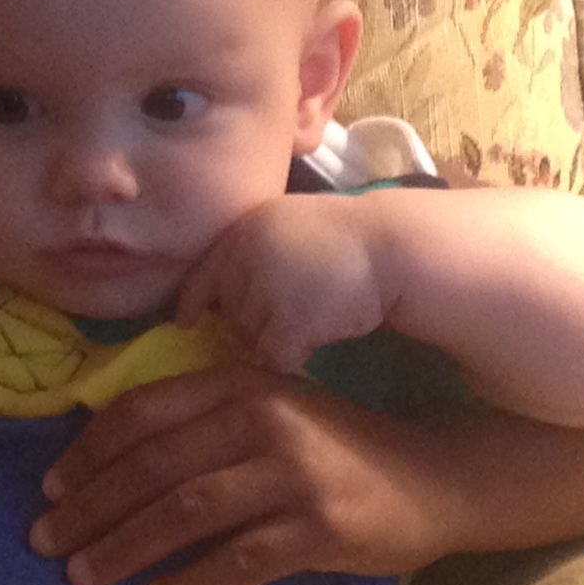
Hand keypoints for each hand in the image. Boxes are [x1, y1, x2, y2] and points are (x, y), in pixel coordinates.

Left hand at [28, 363, 460, 584]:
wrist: (431, 477)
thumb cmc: (332, 447)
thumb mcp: (270, 409)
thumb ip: (203, 421)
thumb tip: (106, 457)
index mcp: (239, 382)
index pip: (142, 411)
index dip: (87, 451)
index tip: (47, 488)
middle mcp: (261, 419)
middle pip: (153, 465)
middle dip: (89, 506)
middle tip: (45, 542)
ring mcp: (292, 474)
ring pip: (184, 511)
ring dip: (124, 546)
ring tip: (82, 576)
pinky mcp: (319, 528)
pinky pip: (238, 560)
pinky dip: (190, 583)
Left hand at [178, 196, 389, 372]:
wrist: (395, 244)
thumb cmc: (353, 238)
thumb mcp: (290, 225)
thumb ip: (256, 251)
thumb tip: (225, 295)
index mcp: (245, 229)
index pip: (204, 272)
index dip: (194, 300)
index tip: (187, 322)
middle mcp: (245, 256)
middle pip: (230, 312)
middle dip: (252, 322)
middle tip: (293, 314)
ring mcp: (264, 288)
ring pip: (251, 338)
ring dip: (275, 338)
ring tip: (313, 319)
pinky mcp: (288, 320)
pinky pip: (274, 358)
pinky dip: (291, 359)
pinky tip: (315, 344)